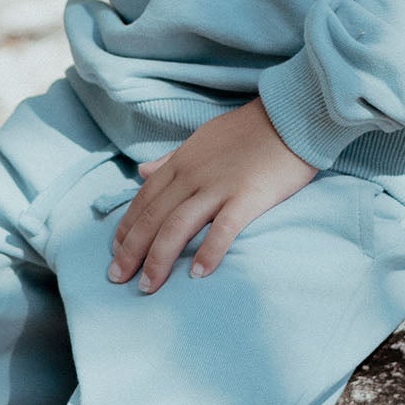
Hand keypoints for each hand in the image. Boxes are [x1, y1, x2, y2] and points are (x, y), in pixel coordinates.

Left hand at [107, 98, 317, 292]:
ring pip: (177, 226)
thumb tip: (141, 171)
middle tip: (117, 279)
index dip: (126, 227)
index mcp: (181, 163)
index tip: (114, 252)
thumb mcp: (200, 139)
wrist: (290, 116)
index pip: (143, 200)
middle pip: (153, 218)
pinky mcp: (247, 197)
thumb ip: (170, 159)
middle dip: (131, 251)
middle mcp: (192, 176)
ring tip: (147, 287)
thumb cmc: (248, 130)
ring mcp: (218, 187)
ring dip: (158, 259)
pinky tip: (197, 275)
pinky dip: (208, 252)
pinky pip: (222, 229)